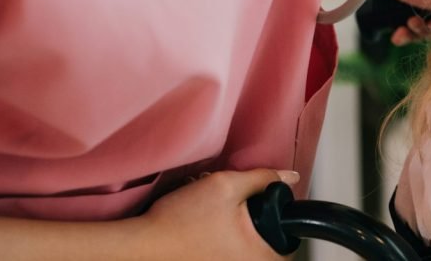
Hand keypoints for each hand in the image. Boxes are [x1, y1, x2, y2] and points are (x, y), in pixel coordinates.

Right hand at [136, 168, 299, 259]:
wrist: (141, 244)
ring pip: (246, 254)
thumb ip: (262, 178)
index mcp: (259, 256)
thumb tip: (289, 176)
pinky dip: (224, 248)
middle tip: (241, 215)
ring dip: (240, 239)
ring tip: (222, 225)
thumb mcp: (226, 185)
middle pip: (268, 248)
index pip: (289, 242)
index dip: (281, 222)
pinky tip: (209, 237)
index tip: (268, 212)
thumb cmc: (179, 221)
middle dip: (259, 230)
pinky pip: (227, 258)